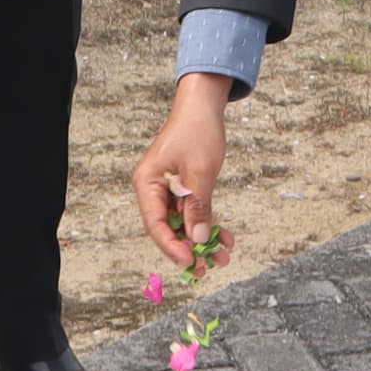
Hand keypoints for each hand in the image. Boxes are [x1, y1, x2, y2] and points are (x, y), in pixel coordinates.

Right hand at [134, 77, 233, 269]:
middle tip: (209, 267)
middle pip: (169, 228)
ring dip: (202, 239)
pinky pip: (193, 211)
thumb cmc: (197, 130)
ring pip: (184, 223)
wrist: (204, 104)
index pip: (155, 225)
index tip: (191, 262)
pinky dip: (207, 223)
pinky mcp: (183, 186)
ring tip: (223, 255)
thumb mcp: (200, 172)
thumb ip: (198, 207)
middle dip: (190, 248)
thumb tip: (197, 240)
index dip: (172, 247)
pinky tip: (224, 236)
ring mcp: (169, 189)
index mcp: (147, 184)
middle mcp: (153, 189)